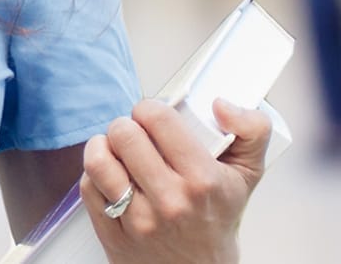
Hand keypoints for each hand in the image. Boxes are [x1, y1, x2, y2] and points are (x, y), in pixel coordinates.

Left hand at [82, 99, 272, 263]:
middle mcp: (170, 201)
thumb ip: (251, 129)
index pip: (159, 118)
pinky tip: (110, 173)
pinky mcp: (114, 236)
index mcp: (202, 180)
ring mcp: (139, 221)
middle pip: (125, 134)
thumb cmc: (218, 218)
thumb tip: (220, 104)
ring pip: (99, 160)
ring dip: (103, 145)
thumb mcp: (248, 173)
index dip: (150, 107)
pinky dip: (95, 173)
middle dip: (127, 125)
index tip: (153, 114)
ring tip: (115, 147)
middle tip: (135, 131)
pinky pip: (89, 188)